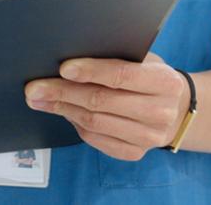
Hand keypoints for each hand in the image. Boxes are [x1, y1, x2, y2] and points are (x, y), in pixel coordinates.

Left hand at [24, 52, 190, 160]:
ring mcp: (149, 137)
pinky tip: (63, 111)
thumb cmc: (150, 77)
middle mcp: (160, 112)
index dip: (90, 71)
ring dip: (62, 109)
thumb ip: (115, 58)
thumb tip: (69, 59)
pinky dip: (75, 124)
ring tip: (40, 99)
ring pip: (94, 122)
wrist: (175, 109)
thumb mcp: (143, 59)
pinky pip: (96, 139)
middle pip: (101, 101)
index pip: (121, 75)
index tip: (63, 68)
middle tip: (35, 87)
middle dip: (62, 92)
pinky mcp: (134, 153)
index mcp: (165, 82)